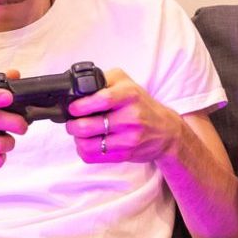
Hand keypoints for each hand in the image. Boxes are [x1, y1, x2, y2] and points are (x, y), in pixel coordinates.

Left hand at [62, 69, 183, 163]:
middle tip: (73, 121)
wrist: (165, 130)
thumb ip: (102, 80)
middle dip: (73, 125)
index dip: (80, 106)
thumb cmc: (140, 104)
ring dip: (77, 139)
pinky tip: (89, 143)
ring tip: (80, 133)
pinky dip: (84, 150)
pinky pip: (93, 157)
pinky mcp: (125, 154)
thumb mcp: (126, 82)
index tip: (73, 108)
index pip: (101, 100)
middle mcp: (131, 117)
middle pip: (88, 127)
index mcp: (129, 94)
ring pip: (88, 145)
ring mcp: (128, 138)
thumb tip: (78, 88)